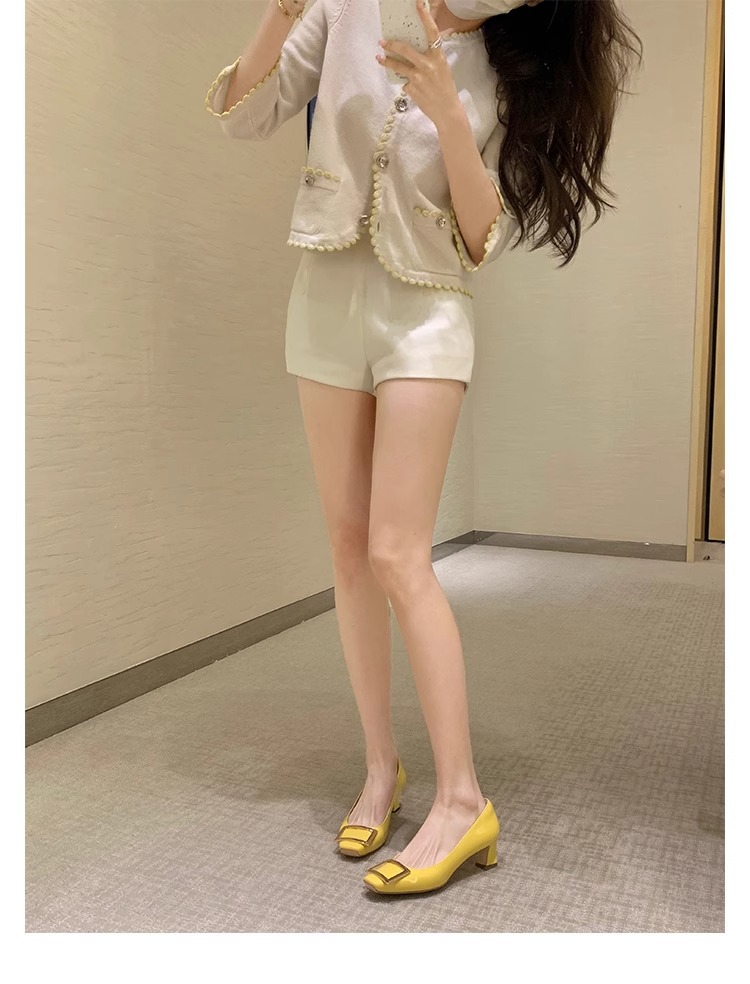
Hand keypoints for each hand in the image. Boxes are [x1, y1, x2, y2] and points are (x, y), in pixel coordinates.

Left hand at [375, 1, 462, 130]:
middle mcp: (427, 65)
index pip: (431, 32)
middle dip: (392, 44)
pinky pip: (404, 82)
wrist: (447, 111)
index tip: (418, 4)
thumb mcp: (443, 68)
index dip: (424, 17)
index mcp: (438, 56)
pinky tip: (412, 87)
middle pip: (405, 49)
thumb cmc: (446, 88)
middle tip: (382, 41)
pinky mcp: (412, 89)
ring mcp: (418, 77)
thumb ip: (432, 56)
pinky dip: (406, 83)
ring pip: (398, 66)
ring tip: (379, 57)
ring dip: (387, 61)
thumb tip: (423, 45)